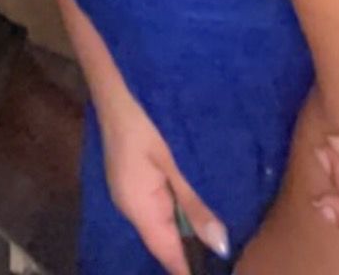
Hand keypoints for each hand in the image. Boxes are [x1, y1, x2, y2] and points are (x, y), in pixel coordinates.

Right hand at [97, 77, 228, 271]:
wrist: (114, 83)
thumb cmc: (143, 118)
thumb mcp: (173, 160)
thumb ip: (194, 205)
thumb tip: (219, 246)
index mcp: (138, 207)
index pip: (166, 253)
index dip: (189, 268)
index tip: (213, 272)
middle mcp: (129, 206)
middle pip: (163, 240)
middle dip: (190, 248)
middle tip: (224, 249)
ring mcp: (128, 192)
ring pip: (161, 223)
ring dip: (185, 227)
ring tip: (216, 231)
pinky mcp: (132, 178)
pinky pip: (156, 205)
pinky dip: (176, 209)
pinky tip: (193, 204)